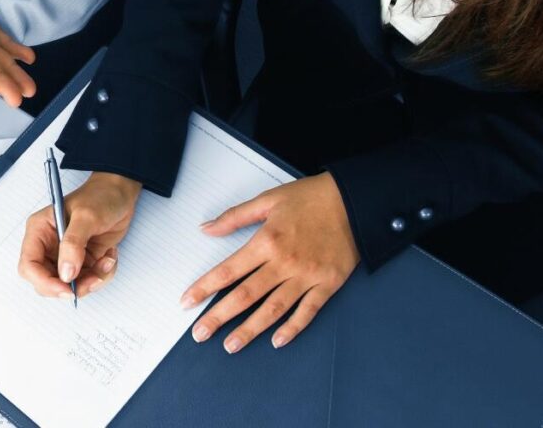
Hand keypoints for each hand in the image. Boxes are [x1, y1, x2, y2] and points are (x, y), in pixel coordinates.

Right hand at [19, 172, 140, 300]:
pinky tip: (109, 256)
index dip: (44, 282)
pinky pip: (89, 281)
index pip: (29, 266)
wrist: (120, 193)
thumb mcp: (86, 216)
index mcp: (40, 231)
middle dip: (72, 286)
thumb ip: (73, 244)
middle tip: (94, 279)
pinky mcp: (83, 261)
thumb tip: (66, 274)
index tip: (67, 289)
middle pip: (48, 282)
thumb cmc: (100, 196)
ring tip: (107, 261)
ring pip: (71, 285)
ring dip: (92, 280)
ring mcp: (66, 255)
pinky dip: (102, 275)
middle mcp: (49, 246)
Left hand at [181, 173, 358, 352]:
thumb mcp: (268, 200)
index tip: (187, 301)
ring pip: (274, 309)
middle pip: (246, 295)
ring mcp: (307, 276)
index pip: (229, 270)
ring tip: (231, 345)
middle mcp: (285, 262)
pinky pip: (308, 311)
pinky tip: (277, 341)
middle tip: (200, 333)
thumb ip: (235, 217)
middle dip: (220, 316)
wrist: (355, 202)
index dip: (205, 288)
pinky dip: (293, 328)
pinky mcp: (328, 284)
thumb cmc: (311, 198)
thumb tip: (206, 229)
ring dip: (251, 329)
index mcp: (267, 241)